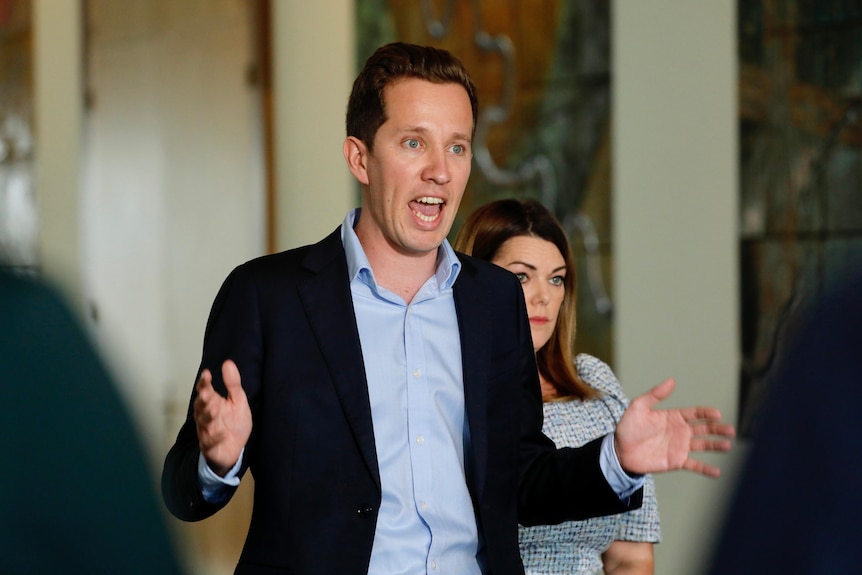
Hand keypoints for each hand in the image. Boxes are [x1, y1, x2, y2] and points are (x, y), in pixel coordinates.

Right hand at [194, 359, 251, 475]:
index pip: (205, 390)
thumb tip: (228, 363)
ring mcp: (206, 430)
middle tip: (206, 393)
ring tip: (213, 409)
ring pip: (203, 422)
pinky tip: (222, 433)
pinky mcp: (209, 446)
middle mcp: (206, 415)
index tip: (206, 374)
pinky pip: (210, 442)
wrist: (236, 449)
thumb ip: (233, 384)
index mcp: (213, 403)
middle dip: (202, 399)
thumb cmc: (234, 423)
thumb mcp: (238, 401)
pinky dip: (215, 438)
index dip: (204, 383)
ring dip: (207, 416)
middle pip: (200, 405)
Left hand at [614, 378, 734, 477]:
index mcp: (673, 417)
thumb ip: (655, 394)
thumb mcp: (638, 407)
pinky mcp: (676, 461)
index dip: (706, 413)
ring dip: (716, 446)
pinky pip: (694, 465)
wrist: (620, 451)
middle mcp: (680, 431)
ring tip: (728, 445)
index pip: (695, 413)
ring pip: (703, 445)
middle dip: (718, 429)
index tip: (717, 414)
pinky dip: (705, 469)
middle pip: (704, 429)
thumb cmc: (628, 427)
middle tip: (730, 430)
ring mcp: (680, 447)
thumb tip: (672, 380)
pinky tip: (717, 472)